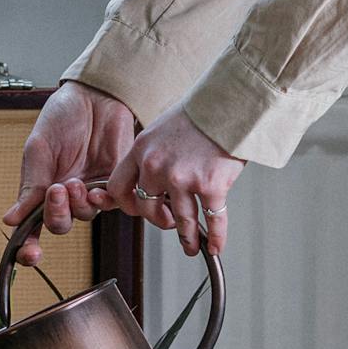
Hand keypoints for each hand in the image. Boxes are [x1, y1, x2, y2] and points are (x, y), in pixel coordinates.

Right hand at [3, 81, 136, 263]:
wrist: (95, 96)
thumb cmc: (62, 116)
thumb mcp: (38, 149)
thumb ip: (29, 185)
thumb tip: (10, 219)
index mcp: (41, 188)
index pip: (33, 226)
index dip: (29, 246)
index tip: (29, 254)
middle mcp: (65, 194)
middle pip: (60, 224)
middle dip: (56, 214)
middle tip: (56, 191)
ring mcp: (90, 190)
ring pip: (85, 215)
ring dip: (78, 204)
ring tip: (76, 182)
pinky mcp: (115, 182)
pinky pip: (111, 204)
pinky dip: (102, 202)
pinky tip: (95, 190)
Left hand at [89, 105, 243, 257]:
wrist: (229, 103)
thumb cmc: (201, 112)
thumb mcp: (162, 128)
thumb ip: (154, 153)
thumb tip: (156, 178)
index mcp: (141, 150)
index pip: (118, 187)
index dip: (126, 204)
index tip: (137, 210)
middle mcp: (156, 166)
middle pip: (147, 208)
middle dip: (159, 221)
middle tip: (170, 224)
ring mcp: (182, 178)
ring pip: (179, 220)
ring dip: (187, 238)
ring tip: (191, 245)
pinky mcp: (209, 185)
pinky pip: (211, 220)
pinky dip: (215, 236)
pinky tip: (216, 245)